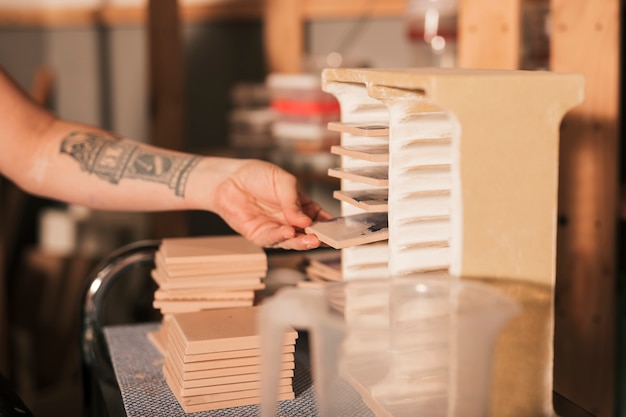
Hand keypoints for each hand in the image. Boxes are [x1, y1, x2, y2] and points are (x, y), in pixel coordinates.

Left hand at [211, 159, 332, 249]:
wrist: (229, 179)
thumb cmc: (257, 176)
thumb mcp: (282, 181)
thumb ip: (294, 200)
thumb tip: (305, 221)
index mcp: (300, 206)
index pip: (319, 217)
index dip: (328, 224)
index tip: (337, 228)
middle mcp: (290, 221)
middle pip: (308, 233)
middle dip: (318, 237)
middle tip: (325, 238)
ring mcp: (276, 229)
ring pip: (293, 241)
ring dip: (303, 241)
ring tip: (312, 239)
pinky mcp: (260, 236)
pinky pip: (273, 239)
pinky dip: (282, 237)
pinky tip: (289, 232)